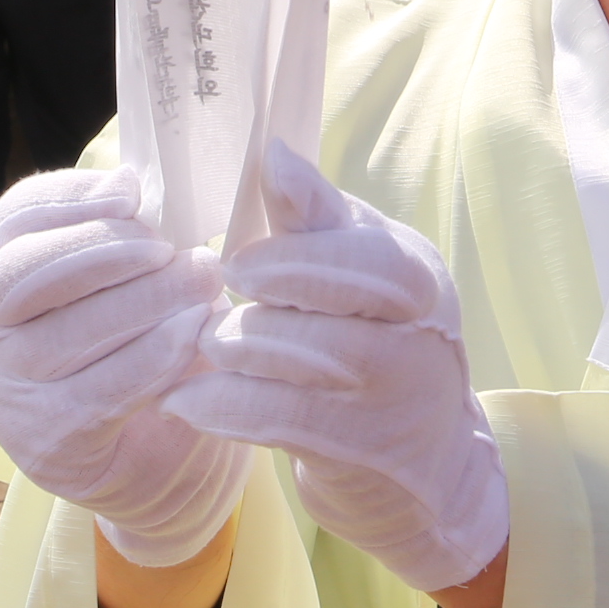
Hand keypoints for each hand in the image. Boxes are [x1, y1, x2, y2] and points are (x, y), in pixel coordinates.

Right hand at [0, 166, 245, 565]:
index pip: (14, 219)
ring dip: (145, 300)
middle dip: (105, 250)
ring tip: (202, 283)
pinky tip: (193, 334)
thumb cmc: (136, 347)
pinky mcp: (50, 441)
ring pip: (67, 331)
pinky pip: (105, 388)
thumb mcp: (126, 282)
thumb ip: (121, 234)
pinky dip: (156, 355)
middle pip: (25, 272)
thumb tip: (126, 184)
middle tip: (173, 249)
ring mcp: (10, 393)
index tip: (132, 191)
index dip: (71, 199)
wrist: (151, 456)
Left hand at [164, 143, 509, 597]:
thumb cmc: (376, 332)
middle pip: (343, 320)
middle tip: (219, 303)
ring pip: (310, 371)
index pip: (371, 261)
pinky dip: (226, 407)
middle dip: (267, 309)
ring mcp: (392, 404)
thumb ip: (315, 216)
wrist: (423, 455)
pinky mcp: (357, 452)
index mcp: (419, 278)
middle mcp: (418, 341)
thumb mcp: (360, 266)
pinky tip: (186, 399)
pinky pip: (282, 425)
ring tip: (207, 342)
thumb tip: (271, 152)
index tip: (235, 261)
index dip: (296, 259)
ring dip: (241, 351)